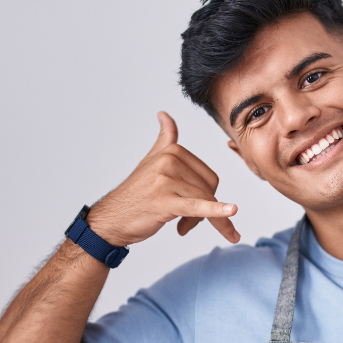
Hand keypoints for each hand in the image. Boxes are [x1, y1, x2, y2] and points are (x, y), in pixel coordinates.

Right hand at [85, 111, 239, 246]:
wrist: (112, 218)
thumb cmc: (136, 194)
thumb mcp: (150, 160)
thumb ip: (165, 139)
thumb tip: (164, 114)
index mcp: (173, 151)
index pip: (209, 177)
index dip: (205, 195)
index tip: (190, 205)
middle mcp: (170, 161)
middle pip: (209, 189)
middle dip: (204, 209)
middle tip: (184, 220)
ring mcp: (166, 180)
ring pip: (204, 202)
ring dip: (198, 221)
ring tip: (182, 227)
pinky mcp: (165, 201)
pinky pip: (196, 207)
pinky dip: (216, 212)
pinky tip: (231, 212)